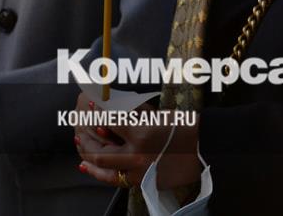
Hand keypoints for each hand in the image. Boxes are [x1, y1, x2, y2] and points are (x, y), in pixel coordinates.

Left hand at [72, 93, 201, 189]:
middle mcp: (135, 156)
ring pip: (101, 166)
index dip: (97, 109)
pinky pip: (111, 178)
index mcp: (142, 134)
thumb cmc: (183, 128)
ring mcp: (136, 172)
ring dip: (86, 153)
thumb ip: (131, 110)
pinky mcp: (139, 181)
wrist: (203, 152)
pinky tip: (86, 166)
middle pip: (98, 148)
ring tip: (79, 141)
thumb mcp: (157, 114)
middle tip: (80, 123)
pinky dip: (97, 172)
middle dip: (85, 134)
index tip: (90, 101)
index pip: (109, 120)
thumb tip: (109, 103)